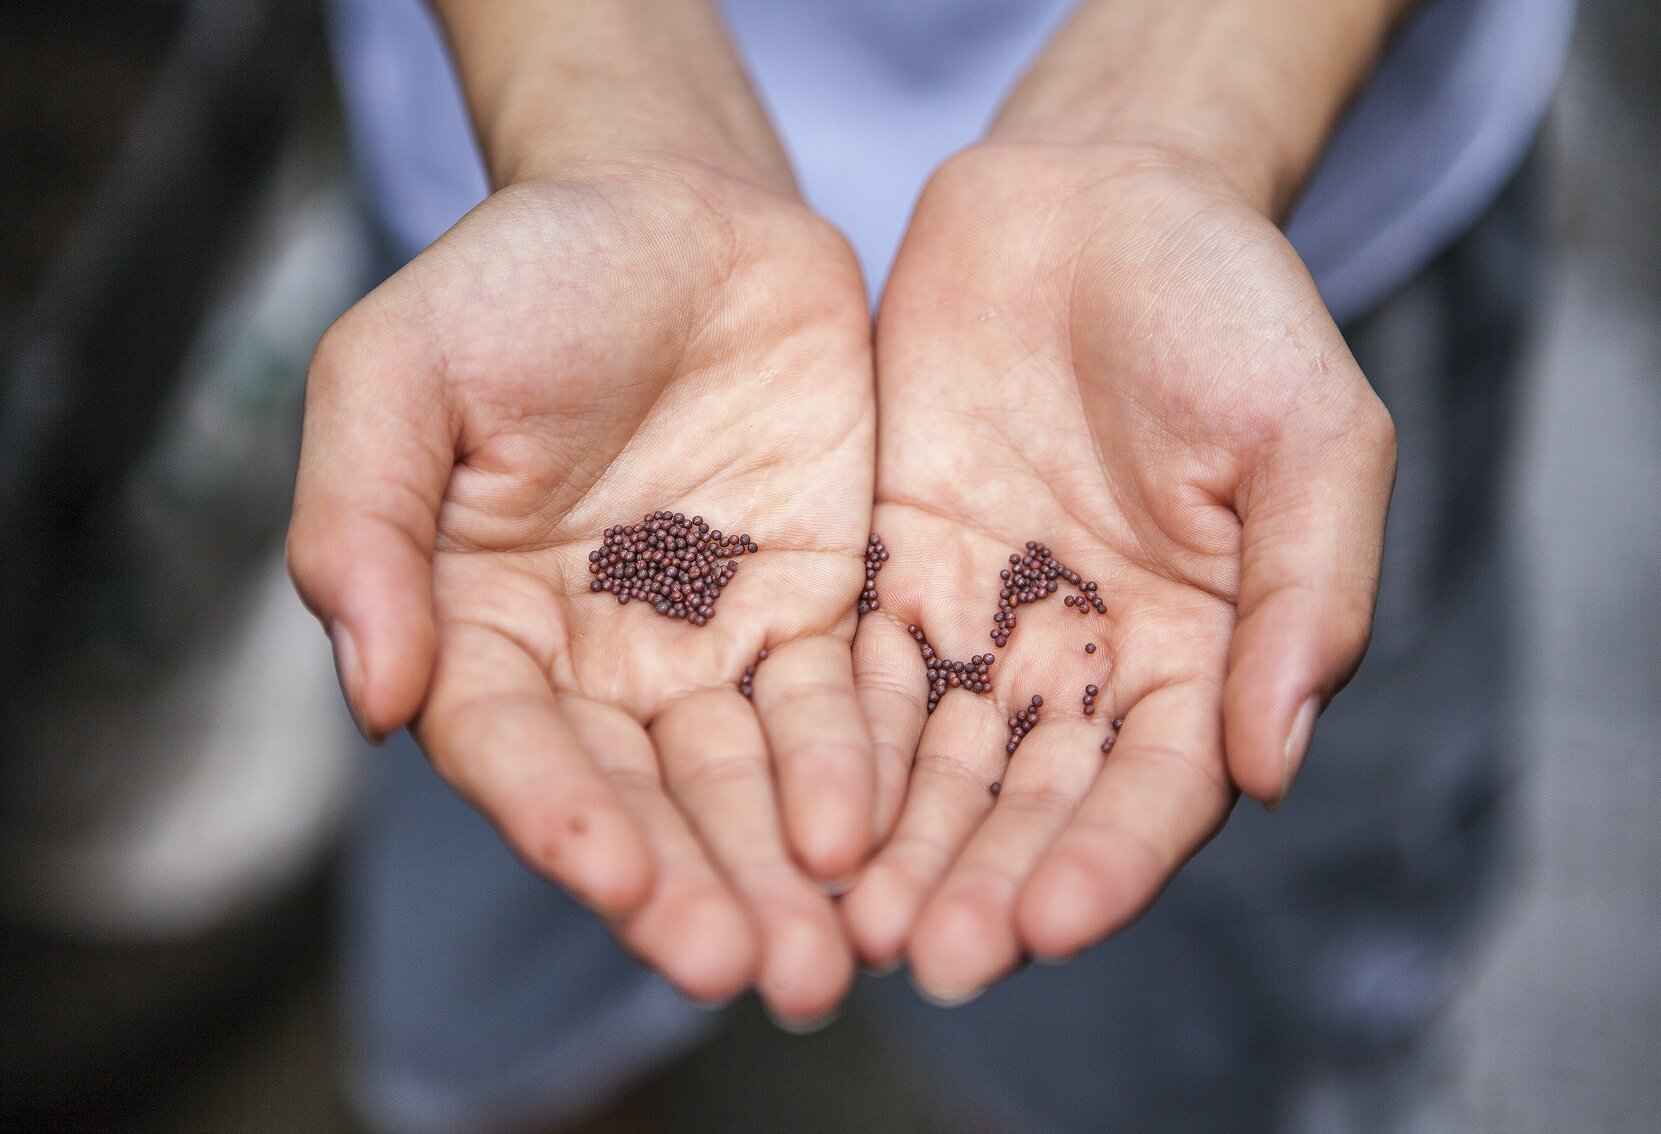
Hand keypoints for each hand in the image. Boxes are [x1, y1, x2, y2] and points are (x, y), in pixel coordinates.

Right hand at [287, 162, 875, 1022]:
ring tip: (826, 956)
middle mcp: (597, 662)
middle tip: (754, 970)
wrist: (674, 204)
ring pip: (747, 781)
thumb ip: (361, 522)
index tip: (611, 877)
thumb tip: (371, 694)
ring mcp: (710, 643)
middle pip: (644, 799)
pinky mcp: (812, 610)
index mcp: (479, 625)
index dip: (559, 819)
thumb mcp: (397, 370)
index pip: (515, 750)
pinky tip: (880, 836)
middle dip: (695, 886)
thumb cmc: (519, 277)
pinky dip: (856, 771)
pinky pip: (838, 705)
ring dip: (783, 870)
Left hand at [843, 143, 1394, 1000]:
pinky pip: (849, 674)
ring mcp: (979, 624)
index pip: (1156, 791)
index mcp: (1200, 652)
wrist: (1096, 198)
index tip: (1051, 924)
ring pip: (932, 764)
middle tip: (926, 955)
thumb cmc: (1228, 305)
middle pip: (1030, 804)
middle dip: (982, 883)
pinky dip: (825, 745)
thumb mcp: (1310, 433)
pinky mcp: (887, 573)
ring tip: (846, 920)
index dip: (1108, 863)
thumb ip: (1310, 594)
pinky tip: (789, 806)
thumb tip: (1278, 762)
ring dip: (895, 846)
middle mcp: (1083, 664)